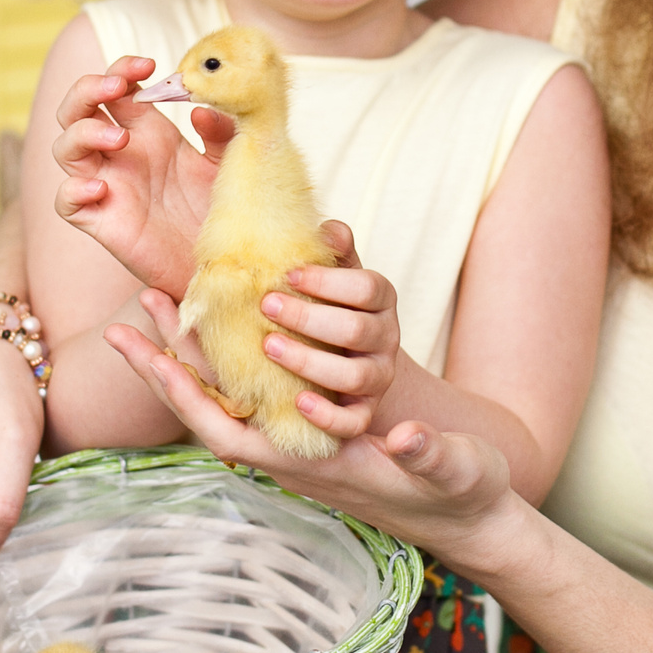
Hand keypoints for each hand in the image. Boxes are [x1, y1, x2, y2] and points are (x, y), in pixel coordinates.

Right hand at [51, 55, 230, 296]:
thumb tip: (199, 108)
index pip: (116, 88)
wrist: (223, 264)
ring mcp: (107, 186)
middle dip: (88, 89)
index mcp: (148, 132)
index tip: (149, 64)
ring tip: (121, 138)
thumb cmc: (222, 210)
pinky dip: (73, 190)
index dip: (122, 69)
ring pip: (65, 149)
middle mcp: (121, 155)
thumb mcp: (229, 163)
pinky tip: (101, 187)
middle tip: (117, 87)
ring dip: (83, 133)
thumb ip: (221, 132)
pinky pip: (66, 203)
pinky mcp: (102, 222)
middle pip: (77, 110)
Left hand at [104, 293, 526, 574]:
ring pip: (230, 398)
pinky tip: (227, 329)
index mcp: (311, 467)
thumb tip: (407, 436)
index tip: (146, 351)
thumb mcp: (453, 470)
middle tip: (137, 308)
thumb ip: (428, 455)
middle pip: (213, 409)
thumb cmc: (461, 494)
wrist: (471, 518)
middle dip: (170, 361)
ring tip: (168, 305)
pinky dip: (233, 360)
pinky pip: (257, 393)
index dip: (182, 393)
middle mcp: (293, 457)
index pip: (226, 432)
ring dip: (196, 354)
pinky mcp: (315, 434)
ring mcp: (300, 446)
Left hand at [259, 222, 401, 443]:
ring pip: (355, 376)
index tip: (289, 274)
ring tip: (269, 347)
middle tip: (266, 305)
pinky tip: (298, 402)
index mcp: (380, 300)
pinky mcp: (364, 412)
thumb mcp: (335, 274)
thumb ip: (333, 251)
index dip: (330, 281)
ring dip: (309, 361)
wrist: (348, 356)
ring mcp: (378, 378)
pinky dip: (327, 415)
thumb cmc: (330, 304)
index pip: (368, 288)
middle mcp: (387, 339)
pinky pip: (353, 422)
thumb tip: (328, 231)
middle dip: (309, 317)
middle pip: (358, 330)